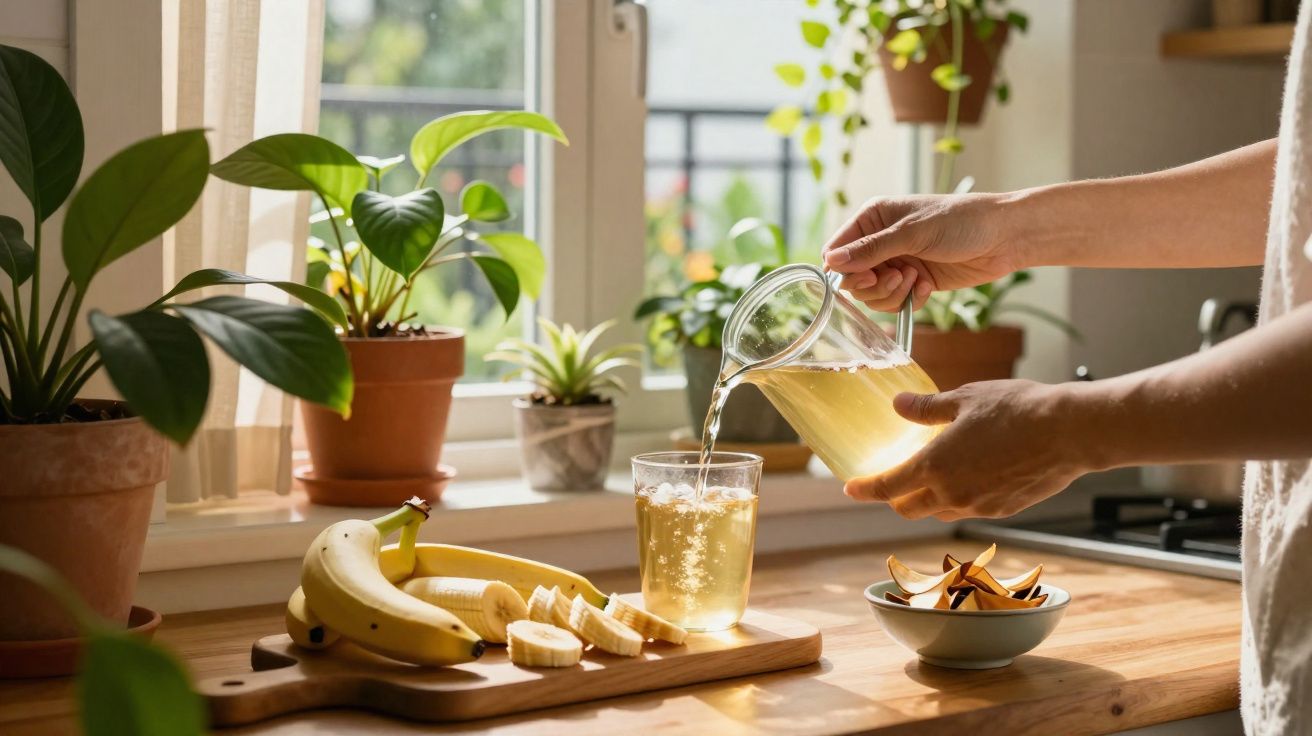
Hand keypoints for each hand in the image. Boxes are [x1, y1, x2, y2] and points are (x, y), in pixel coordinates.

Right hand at [822, 193, 1023, 311]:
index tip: (865, 278)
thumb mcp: (912, 233)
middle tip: (898, 278)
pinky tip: (929, 286)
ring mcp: (897, 263)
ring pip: (873, 295)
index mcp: (873, 219)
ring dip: (892, 294)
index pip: (836, 250)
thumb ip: (870, 250)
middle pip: (852, 279)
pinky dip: (910, 299)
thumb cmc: (960, 221)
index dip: (844, 270)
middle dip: (873, 285)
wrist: (1004, 237)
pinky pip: (896, 302)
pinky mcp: (914, 282)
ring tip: (916, 280)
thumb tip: (831, 262)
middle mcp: (880, 241)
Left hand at [843, 380, 1086, 520]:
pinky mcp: (1002, 510)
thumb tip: (898, 405)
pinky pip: (967, 510)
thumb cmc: (1018, 409)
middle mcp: (952, 494)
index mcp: (935, 466)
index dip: (864, 489)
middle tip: (889, 480)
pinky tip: (965, 478)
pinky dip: (955, 499)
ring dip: (925, 500)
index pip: (887, 487)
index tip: (849, 487)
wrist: (1071, 432)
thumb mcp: (965, 399)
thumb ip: (926, 409)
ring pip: (938, 512)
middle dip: (893, 497)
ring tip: (928, 477)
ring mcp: (978, 506)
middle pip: (908, 508)